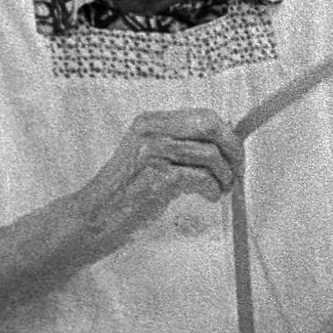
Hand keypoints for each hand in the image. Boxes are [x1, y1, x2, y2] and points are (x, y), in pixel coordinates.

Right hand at [67, 108, 243, 248]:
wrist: (96, 216)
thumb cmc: (128, 191)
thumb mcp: (151, 156)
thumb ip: (181, 144)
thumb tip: (226, 141)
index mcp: (150, 121)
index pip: (203, 115)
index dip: (228, 135)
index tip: (236, 154)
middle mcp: (151, 131)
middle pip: (211, 127)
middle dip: (233, 150)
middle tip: (236, 171)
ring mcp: (152, 152)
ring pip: (211, 154)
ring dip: (225, 175)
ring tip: (220, 189)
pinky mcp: (157, 178)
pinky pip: (202, 178)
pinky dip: (212, 190)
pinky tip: (208, 197)